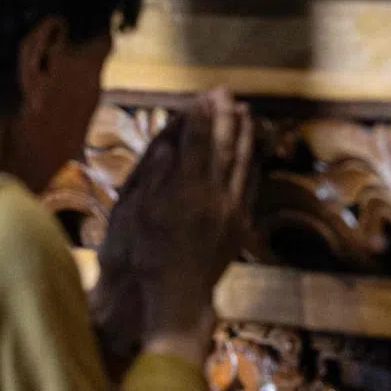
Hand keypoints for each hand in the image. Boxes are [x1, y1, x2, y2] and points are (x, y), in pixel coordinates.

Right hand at [91, 89, 256, 367]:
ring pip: (242, 162)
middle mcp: (215, 196)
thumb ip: (155, 177)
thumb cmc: (148, 258)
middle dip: (223, 116)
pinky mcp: (242, 222)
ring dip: (243, 134)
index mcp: (187, 192)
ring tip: (244, 110)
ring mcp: (232, 209)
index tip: (200, 96)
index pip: (196, 144)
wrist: (179, 298)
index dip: (198, 118)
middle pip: (223, 147)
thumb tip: (167, 143)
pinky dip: (252, 161)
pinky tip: (252, 149)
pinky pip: (251, 183)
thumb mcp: (138, 217)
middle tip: (224, 92)